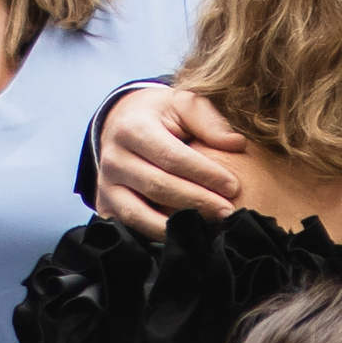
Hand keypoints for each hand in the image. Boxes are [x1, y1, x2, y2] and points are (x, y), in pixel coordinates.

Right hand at [93, 85, 246, 234]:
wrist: (123, 124)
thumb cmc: (162, 116)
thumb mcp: (184, 105)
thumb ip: (210, 120)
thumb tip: (236, 143)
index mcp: (132, 128)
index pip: (172, 157)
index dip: (204, 174)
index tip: (233, 186)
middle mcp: (113, 158)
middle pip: (158, 187)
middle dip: (197, 202)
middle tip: (228, 212)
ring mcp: (106, 186)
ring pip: (140, 214)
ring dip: (176, 225)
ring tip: (208, 228)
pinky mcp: (106, 206)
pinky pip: (130, 228)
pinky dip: (156, 236)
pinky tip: (183, 237)